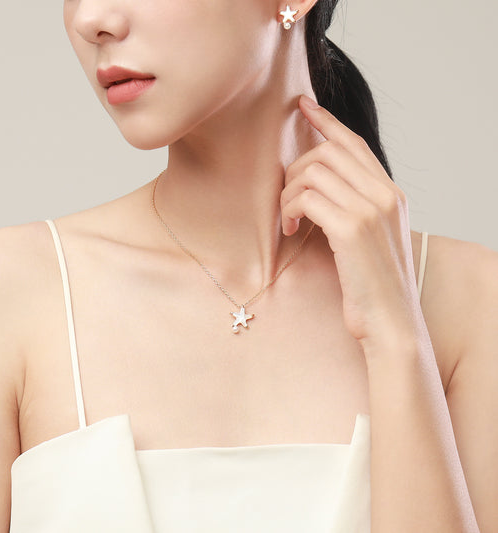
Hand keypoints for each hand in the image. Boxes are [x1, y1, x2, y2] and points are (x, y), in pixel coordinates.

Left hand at [280, 94, 421, 349]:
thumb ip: (355, 206)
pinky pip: (307, 199)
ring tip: (287, 220)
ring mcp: (371, 209)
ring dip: (289, 194)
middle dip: (296, 170)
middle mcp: (385, 194)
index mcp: (392, 193)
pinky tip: (289, 231)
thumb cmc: (373, 283)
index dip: (327, 121)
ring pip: (313, 172)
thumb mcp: (370, 238)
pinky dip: (289, 211)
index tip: (303, 106)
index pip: (355, 144)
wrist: (391, 321)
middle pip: (327, 153)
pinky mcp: (352, 229)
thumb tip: (319, 186)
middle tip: (286, 198)